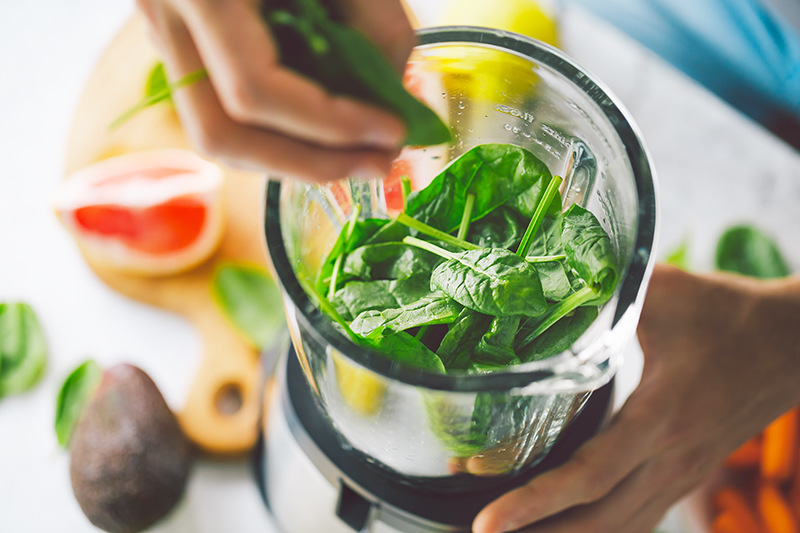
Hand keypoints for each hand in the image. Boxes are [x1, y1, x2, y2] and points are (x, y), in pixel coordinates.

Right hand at [136, 0, 413, 181]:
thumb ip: (375, 22)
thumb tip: (394, 101)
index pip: (254, 89)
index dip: (329, 125)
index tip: (392, 133)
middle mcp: (166, 16)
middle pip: (221, 134)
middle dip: (309, 165)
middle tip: (379, 165)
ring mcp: (167, 33)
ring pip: (216, 135)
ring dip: (293, 160)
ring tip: (360, 156)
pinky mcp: (184, 43)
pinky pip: (222, 111)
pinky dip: (279, 133)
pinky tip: (326, 131)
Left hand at [473, 264, 799, 532]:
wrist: (793, 343)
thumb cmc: (732, 316)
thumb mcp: (670, 292)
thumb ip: (611, 287)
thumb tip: (552, 276)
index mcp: (660, 417)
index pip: (588, 474)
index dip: (534, 501)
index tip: (486, 519)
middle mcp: (670, 460)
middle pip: (597, 522)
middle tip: (478, 532)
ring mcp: (681, 475)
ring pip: (618, 529)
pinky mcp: (685, 475)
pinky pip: (638, 519)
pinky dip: (597, 531)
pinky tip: (564, 527)